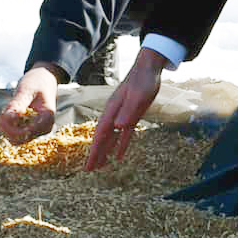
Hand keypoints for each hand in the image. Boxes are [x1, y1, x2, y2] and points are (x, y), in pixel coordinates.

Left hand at [0, 65, 59, 144]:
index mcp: (47, 118)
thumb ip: (17, 105)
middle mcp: (45, 128)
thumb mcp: (26, 90)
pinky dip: (10, 127)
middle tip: (1, 114)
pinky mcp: (32, 130)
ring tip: (5, 113)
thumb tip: (7, 119)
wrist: (44, 79)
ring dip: (8, 128)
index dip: (12, 128)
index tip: (2, 118)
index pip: (28, 132)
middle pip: (21, 139)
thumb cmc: (37, 82)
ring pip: (17, 139)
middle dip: (8, 128)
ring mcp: (39, 131)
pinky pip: (17, 135)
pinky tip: (9, 116)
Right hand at [84, 47, 165, 168]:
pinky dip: (120, 144)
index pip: (101, 134)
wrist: (148, 68)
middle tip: (89, 170)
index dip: (94, 150)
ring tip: (100, 165)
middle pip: (102, 138)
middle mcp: (114, 114)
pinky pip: (123, 134)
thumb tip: (117, 126)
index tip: (89, 164)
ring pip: (111, 137)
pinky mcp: (131, 115)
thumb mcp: (138, 96)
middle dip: (96, 154)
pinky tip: (118, 155)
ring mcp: (122, 114)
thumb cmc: (143, 80)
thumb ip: (128, 111)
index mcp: (112, 110)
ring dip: (106, 151)